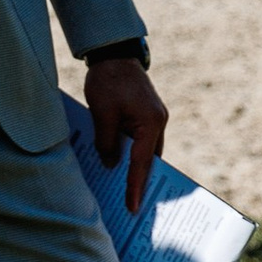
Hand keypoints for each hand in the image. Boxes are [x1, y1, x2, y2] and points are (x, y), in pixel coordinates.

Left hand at [84, 53, 167, 216]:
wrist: (115, 54)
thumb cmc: (107, 81)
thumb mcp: (102, 113)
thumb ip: (107, 142)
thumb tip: (112, 166)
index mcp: (151, 123)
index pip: (142, 163)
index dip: (136, 187)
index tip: (133, 208)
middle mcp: (159, 123)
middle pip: (150, 161)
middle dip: (141, 183)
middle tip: (131, 207)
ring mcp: (155, 119)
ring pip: (147, 152)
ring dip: (136, 168)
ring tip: (124, 191)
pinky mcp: (148, 115)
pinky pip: (142, 142)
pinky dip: (133, 154)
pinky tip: (120, 164)